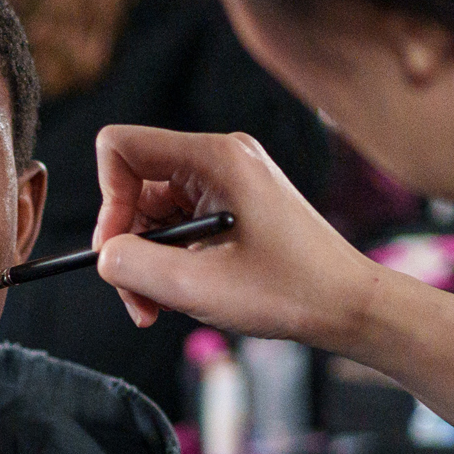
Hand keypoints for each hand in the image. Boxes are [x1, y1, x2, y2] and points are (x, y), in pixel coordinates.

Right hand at [90, 124, 382, 345]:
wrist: (349, 306)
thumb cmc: (291, 293)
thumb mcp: (198, 286)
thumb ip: (134, 266)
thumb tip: (103, 255)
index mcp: (216, 158)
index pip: (122, 148)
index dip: (108, 200)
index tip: (120, 251)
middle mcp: (219, 158)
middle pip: (134, 187)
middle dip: (129, 246)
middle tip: (141, 301)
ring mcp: (226, 180)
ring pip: (152, 213)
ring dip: (148, 262)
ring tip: (166, 305)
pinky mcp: (231, 204)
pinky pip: (176, 225)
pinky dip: (170, 261)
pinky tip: (188, 291)